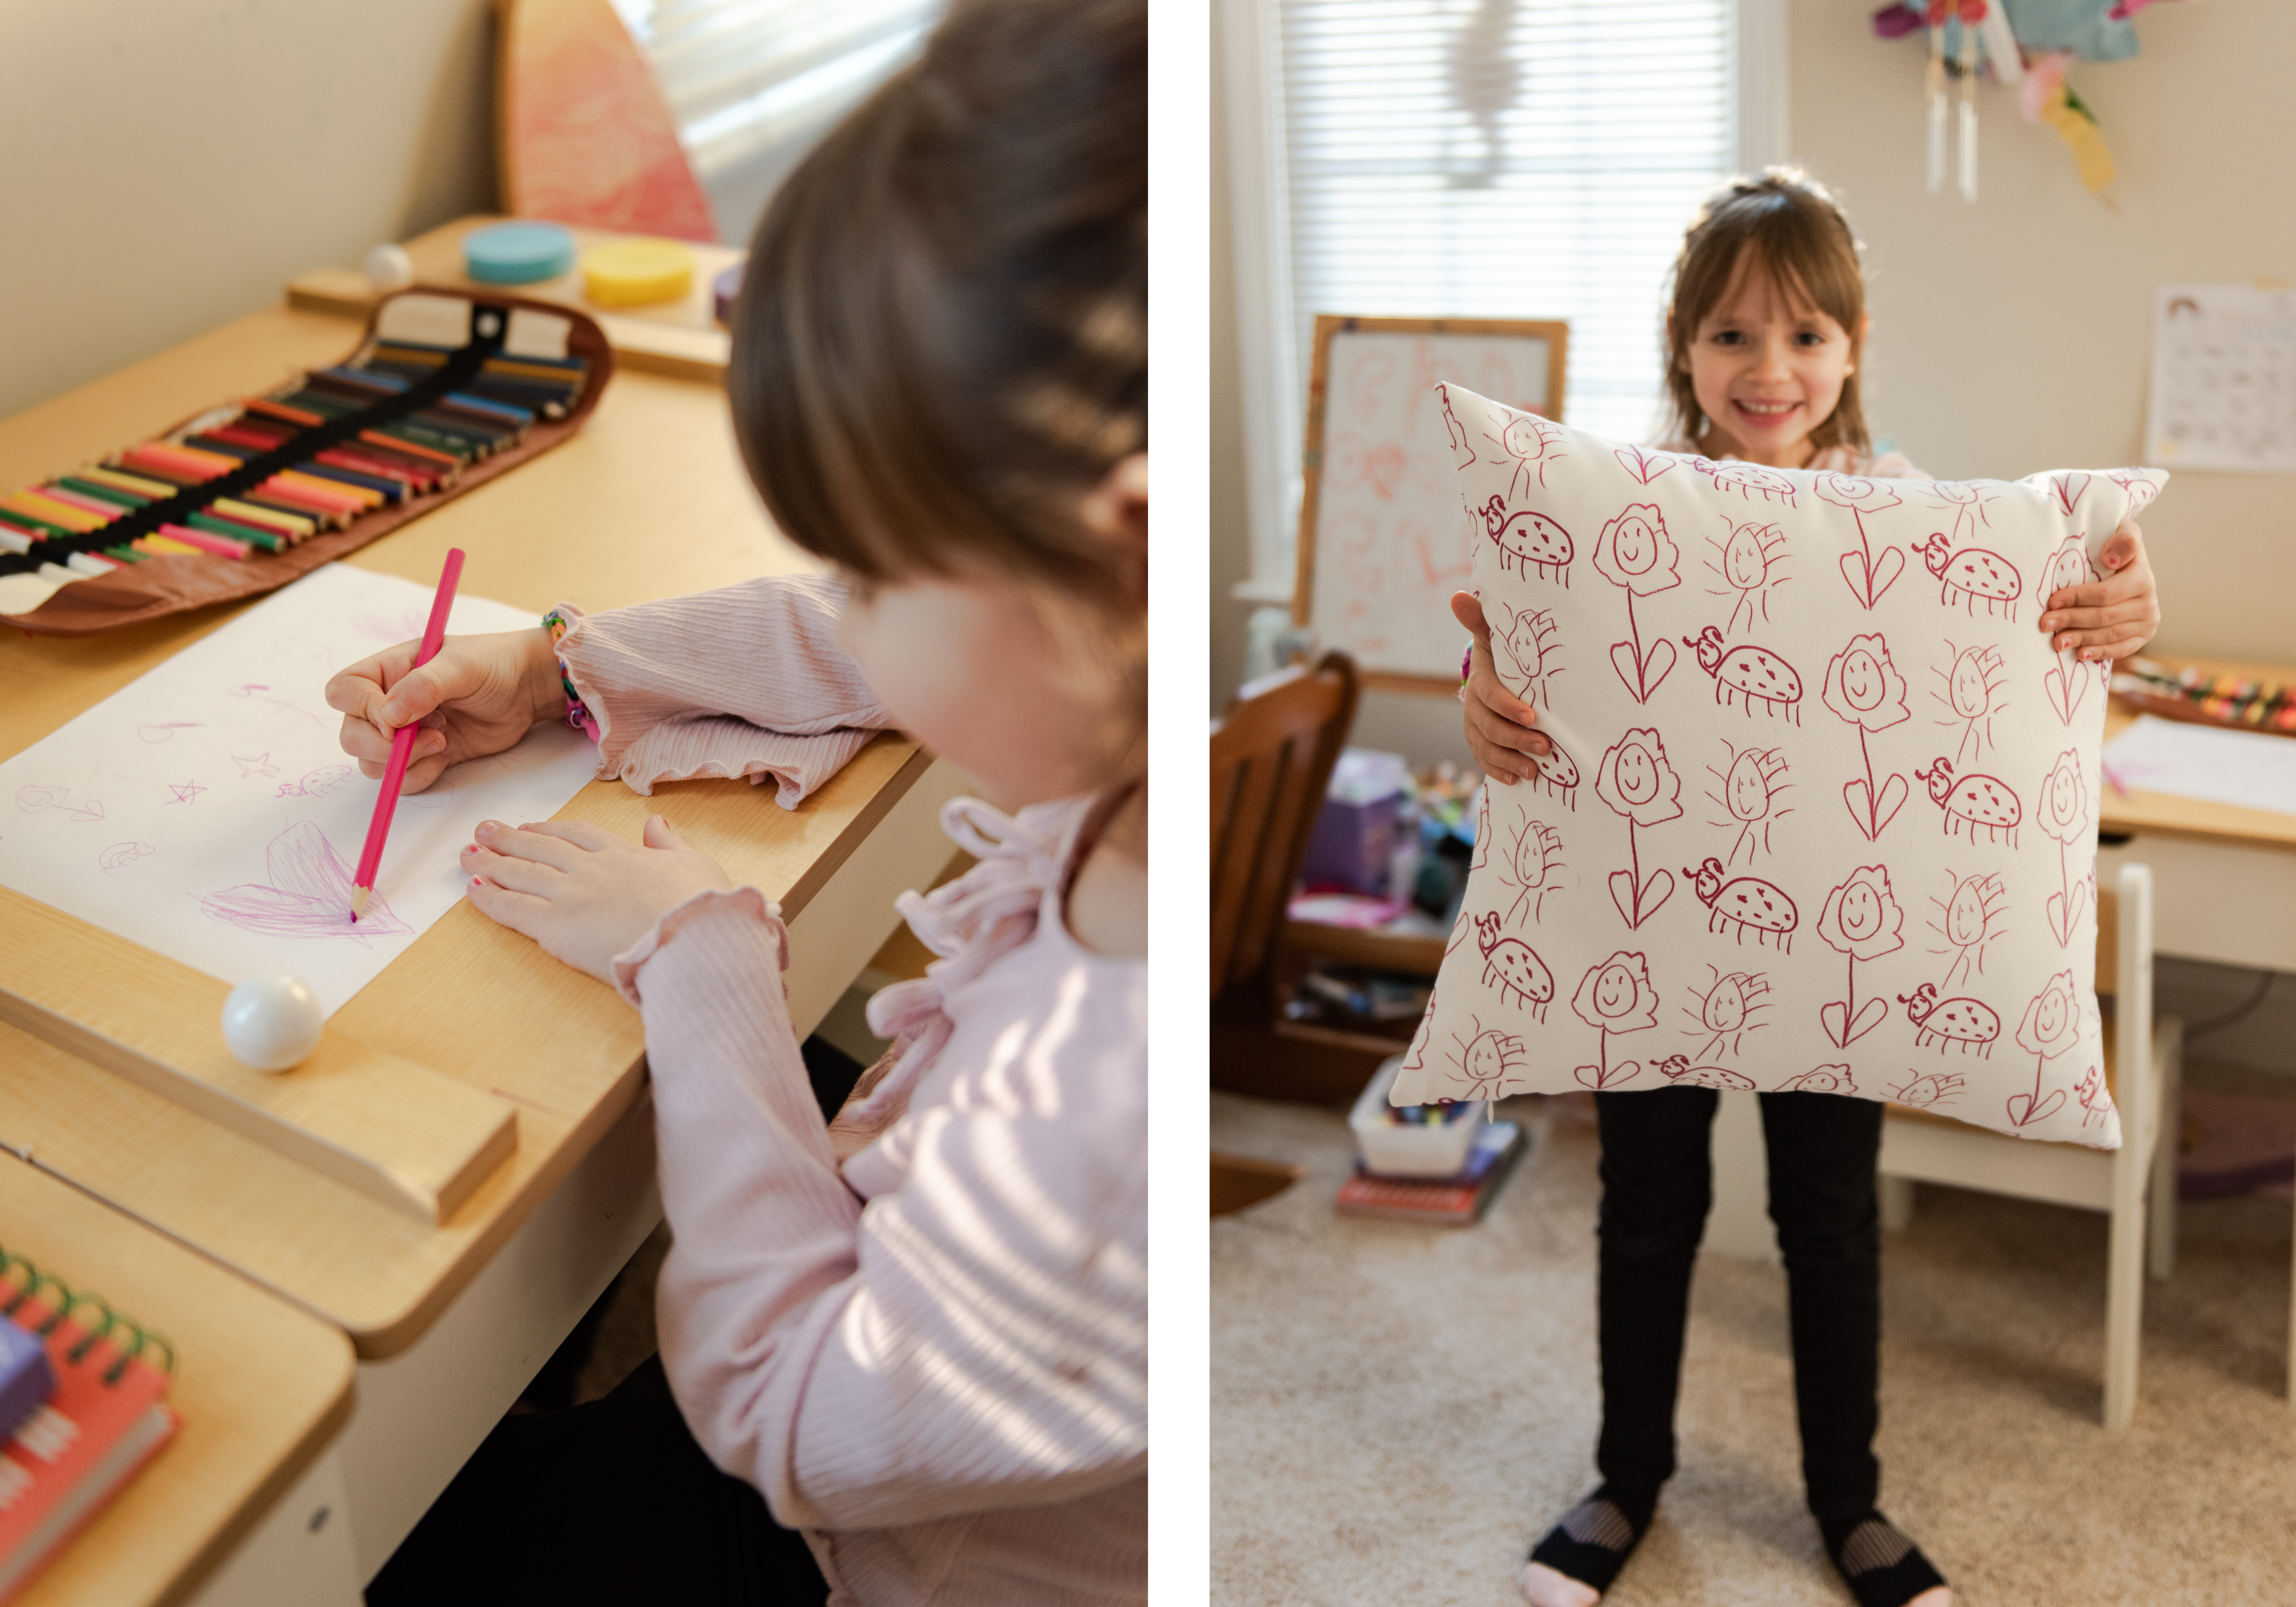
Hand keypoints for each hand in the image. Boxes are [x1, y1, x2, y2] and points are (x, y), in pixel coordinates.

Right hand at [325, 628, 563, 793]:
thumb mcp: (462, 665)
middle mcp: (386, 703)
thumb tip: (388, 716)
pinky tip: (447, 757)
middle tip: (432, 736)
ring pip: (371, 763)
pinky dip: (418, 776)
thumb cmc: (493, 665)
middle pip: (351, 736)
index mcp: (386, 671)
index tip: (397, 717)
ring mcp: (403, 734)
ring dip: (404, 762)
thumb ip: (424, 685)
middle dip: (383, 746)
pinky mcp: (423, 757)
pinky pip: (400, 779)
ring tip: (444, 740)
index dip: (362, 710)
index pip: (343, 692)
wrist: (526, 689)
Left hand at [461, 815, 734, 985]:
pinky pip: (514, 908)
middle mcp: (590, 869)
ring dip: (492, 862)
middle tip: (484, 830)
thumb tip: (656, 823)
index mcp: (623, 854)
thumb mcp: (694, 864)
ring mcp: (570, 896)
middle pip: (541, 848)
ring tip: (468, 853)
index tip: (531, 826)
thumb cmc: (702, 907)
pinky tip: (474, 889)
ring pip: (521, 873)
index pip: (577, 835)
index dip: (550, 829)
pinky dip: (491, 898)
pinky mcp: (556, 927)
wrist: (693, 940)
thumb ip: (668, 844)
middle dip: (510, 838)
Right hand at [1450, 591, 1550, 784]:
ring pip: (1486, 747)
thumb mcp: (1494, 634)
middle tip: (1546, 748)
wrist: (1495, 671)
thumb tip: (1458, 596)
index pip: (1490, 695)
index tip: (1533, 716)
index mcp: (1481, 680)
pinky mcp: (1480, 742)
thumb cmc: (1502, 652)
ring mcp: (1475, 726)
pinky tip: (1516, 780)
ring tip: (1534, 770)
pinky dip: (1499, 771)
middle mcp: (1473, 706)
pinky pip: (1484, 760)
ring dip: (1509, 760)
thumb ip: (1480, 619)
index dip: (1508, 706)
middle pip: (1489, 727)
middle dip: (1517, 739)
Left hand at [2039, 518, 2159, 663]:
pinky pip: (2121, 649)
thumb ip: (2123, 539)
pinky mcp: (2144, 635)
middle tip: (2045, 624)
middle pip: (2104, 616)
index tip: (2052, 601)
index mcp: (2142, 577)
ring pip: (2110, 635)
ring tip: (2056, 642)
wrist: (2129, 565)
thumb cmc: (2116, 547)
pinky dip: (2100, 653)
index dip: (2077, 598)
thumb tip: (2110, 559)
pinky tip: (2079, 655)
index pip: (2105, 593)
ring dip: (2081, 639)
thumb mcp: (2123, 532)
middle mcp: (2149, 601)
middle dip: (2071, 620)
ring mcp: (2148, 621)